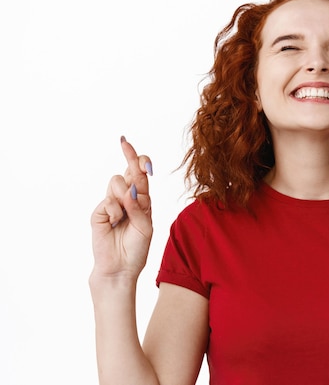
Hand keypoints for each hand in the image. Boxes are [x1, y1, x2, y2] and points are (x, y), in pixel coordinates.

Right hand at [90, 137, 153, 280]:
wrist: (121, 267)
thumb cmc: (137, 247)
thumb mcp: (146, 227)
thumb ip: (140, 208)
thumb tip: (130, 189)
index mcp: (142, 199)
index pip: (141, 175)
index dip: (140, 161)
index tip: (141, 154)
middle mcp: (127, 197)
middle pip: (128, 170)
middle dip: (129, 155)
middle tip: (125, 143)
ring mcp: (112, 203)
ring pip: (116, 181)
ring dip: (124, 195)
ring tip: (125, 216)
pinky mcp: (99, 211)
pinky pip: (109, 201)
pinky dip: (116, 211)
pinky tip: (115, 224)